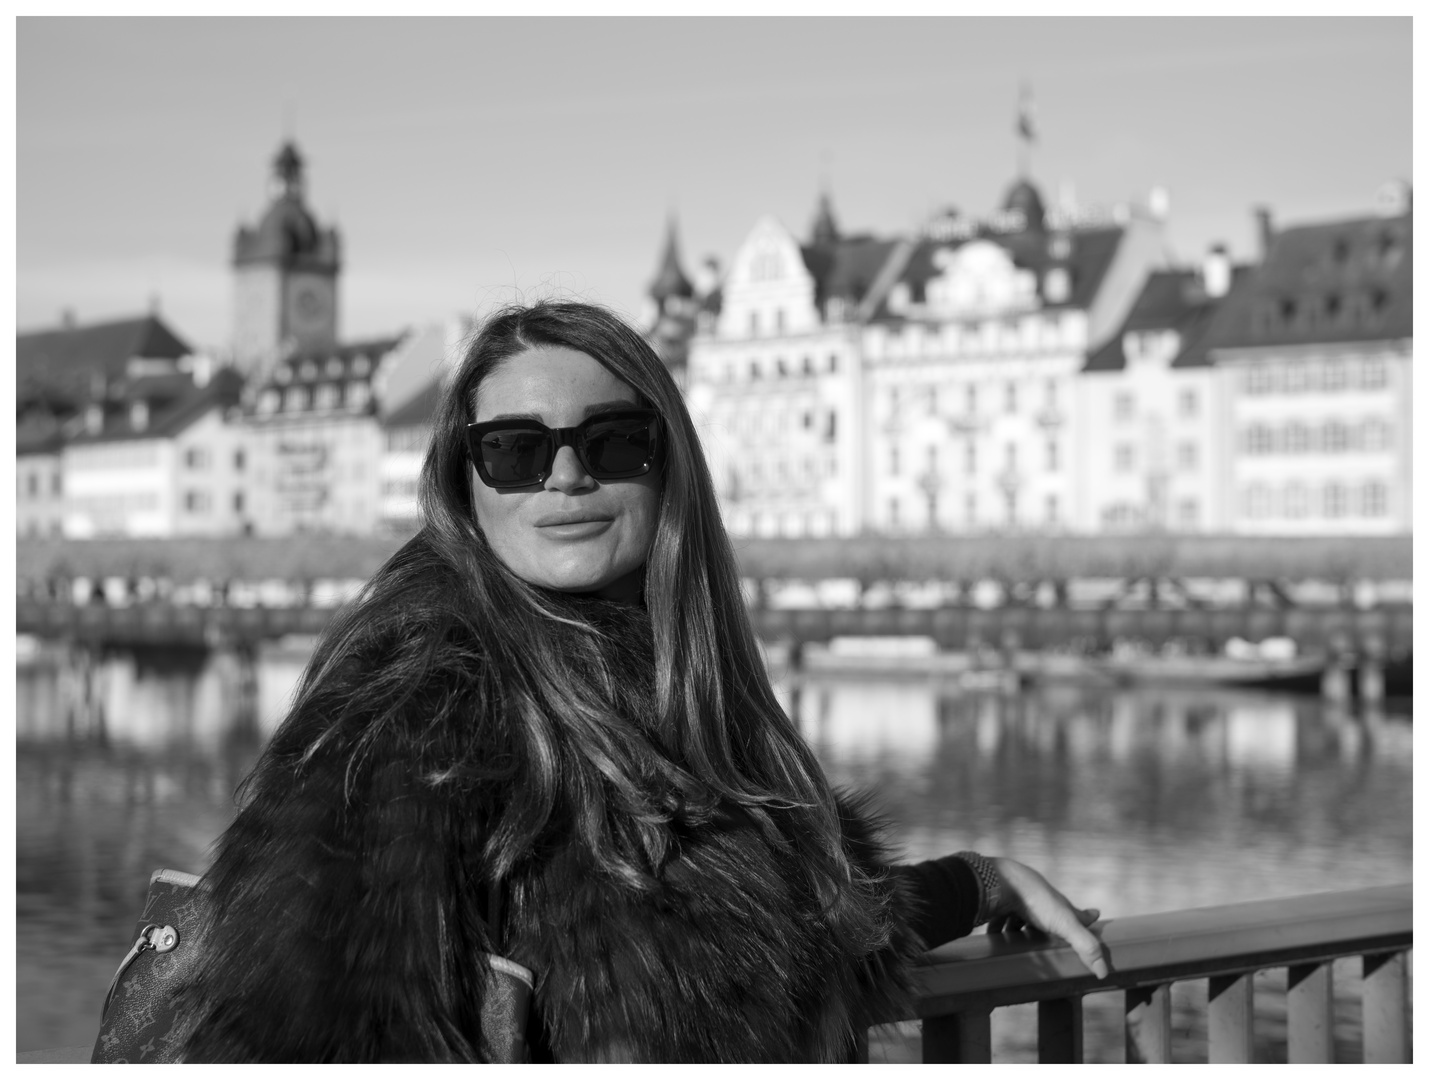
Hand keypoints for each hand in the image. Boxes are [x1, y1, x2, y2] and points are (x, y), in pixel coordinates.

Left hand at [987, 857, 1107, 979]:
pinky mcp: (1000, 904)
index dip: (1087, 917)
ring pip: (1022, 917)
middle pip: (1048, 916)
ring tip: (1019, 943)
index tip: (1095, 915)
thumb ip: (1085, 946)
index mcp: (1058, 904)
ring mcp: (1019, 900)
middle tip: (1051, 939)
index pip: (1077, 913)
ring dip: (1020, 929)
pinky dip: (1000, 929)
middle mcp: (1040, 900)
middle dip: (1050, 927)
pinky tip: (997, 939)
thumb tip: (1104, 972)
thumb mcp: (1065, 924)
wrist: (1001, 882)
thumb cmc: (1035, 900)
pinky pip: (1000, 919)